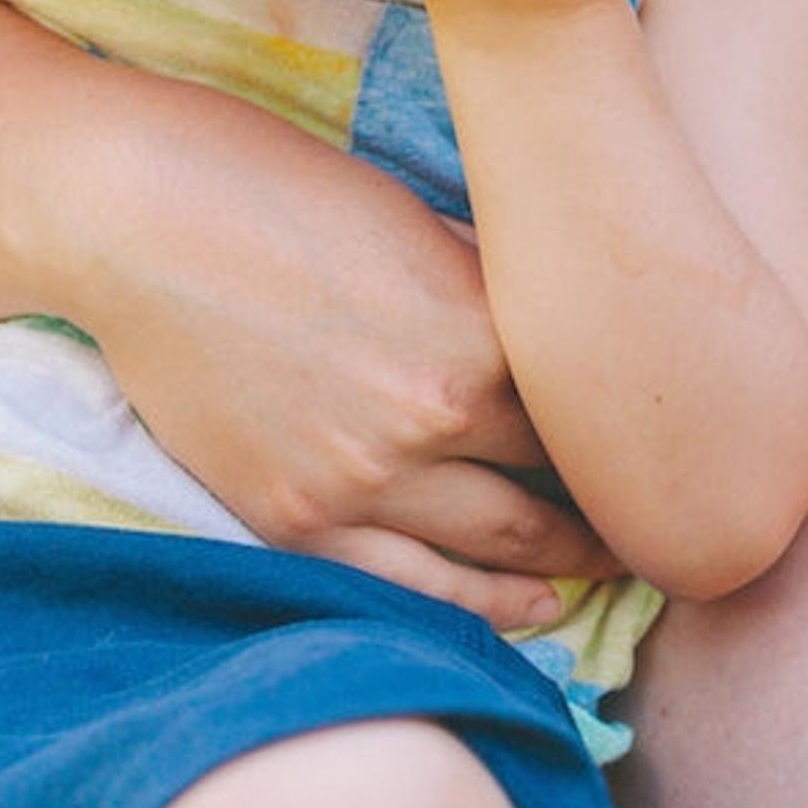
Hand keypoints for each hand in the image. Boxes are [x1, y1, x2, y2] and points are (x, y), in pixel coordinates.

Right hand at [67, 147, 618, 627]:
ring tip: (604, 575)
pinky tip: (521, 614)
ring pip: (491, 556)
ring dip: (558, 573)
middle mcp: (431, 421)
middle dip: (612, 517)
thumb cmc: (284, 192)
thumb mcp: (423, 227)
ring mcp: (357, 481)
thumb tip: (557, 331)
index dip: (630, 435)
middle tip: (658, 523)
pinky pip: (401, 588)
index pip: (587, 414)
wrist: (144, 224)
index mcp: (479, 337)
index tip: (663, 445)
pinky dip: (471, 608)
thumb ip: (492, 296)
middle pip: (553, 494)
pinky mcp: (291, 517)